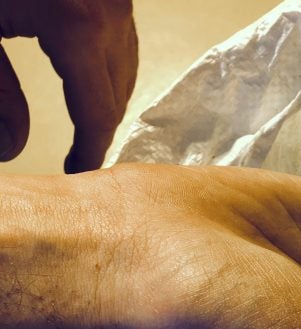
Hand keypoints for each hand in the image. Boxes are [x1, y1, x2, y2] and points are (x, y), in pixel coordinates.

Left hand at [0, 0, 136, 171]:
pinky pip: (124, 48)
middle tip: (77, 159)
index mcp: (79, 25)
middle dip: (98, 132)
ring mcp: (119, 2)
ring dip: (108, 105)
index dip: (89, 151)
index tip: (78, 176)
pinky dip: (111, 76)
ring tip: (85, 129)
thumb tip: (11, 145)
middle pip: (118, 97)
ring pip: (127, 74)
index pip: (98, 111)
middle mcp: (110, 14)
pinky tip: (91, 89)